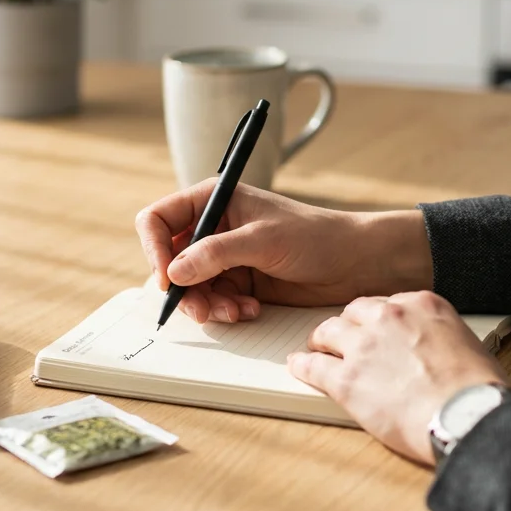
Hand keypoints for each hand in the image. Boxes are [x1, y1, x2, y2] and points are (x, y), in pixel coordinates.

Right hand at [135, 180, 432, 323]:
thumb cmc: (316, 236)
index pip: (159, 220)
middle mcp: (213, 228)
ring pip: (191, 287)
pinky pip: (214, 301)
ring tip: (235, 311)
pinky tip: (249, 310)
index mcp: (214, 200)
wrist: (355, 263)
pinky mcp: (239, 282)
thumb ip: (216, 254)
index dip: (155, 249)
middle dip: (185, 288)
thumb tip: (175, 271)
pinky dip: (225, 311)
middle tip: (203, 309)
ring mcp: (224, 258)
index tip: (168, 278)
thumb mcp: (263, 240)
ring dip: (207, 305)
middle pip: (170, 261)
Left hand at [287, 291, 507, 465]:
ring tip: (317, 350)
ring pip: (328, 332)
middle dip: (348, 326)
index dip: (377, 320)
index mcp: (422, 305)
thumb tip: (435, 351)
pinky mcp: (346, 379)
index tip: (375, 331)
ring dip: (322, 341)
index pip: (386, 304)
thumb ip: (441, 337)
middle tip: (344, 340)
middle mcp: (389, 318)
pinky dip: (303, 365)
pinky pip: (312, 365)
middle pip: (354, 312)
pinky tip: (299, 366)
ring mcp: (364, 346)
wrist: (467, 416)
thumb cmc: (477, 390)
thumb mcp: (467, 344)